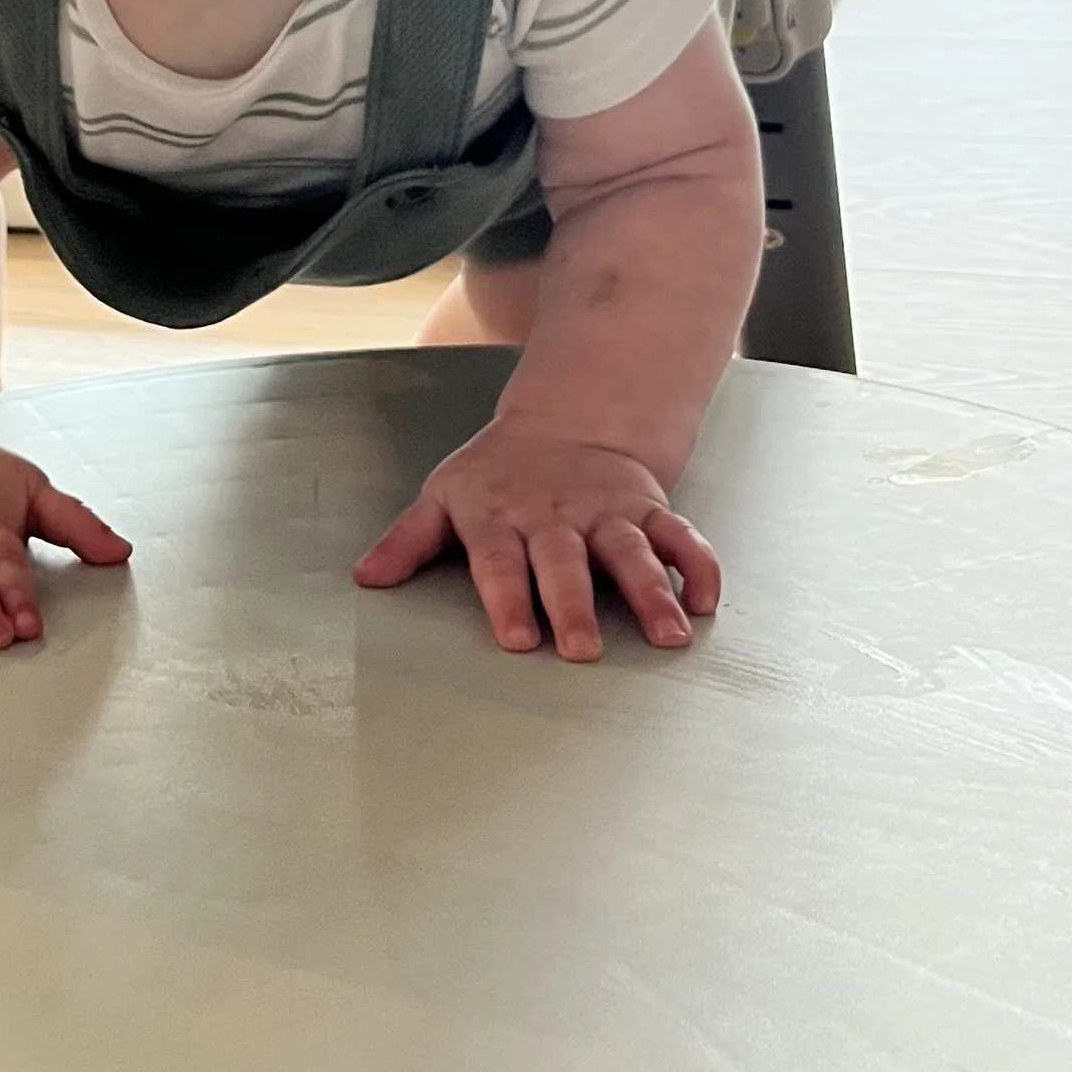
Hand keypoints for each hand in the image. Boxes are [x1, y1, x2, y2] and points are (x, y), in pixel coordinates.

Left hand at [352, 426, 718, 661]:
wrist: (564, 421)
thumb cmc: (497, 474)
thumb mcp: (444, 496)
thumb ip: (409, 540)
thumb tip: (366, 577)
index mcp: (501, 516)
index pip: (501, 562)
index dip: (509, 599)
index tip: (519, 639)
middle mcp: (556, 516)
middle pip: (566, 563)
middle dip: (575, 605)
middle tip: (583, 650)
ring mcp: (606, 512)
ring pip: (631, 551)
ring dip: (651, 593)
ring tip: (668, 635)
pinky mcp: (647, 510)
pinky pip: (680, 537)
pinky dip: (698, 566)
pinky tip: (705, 603)